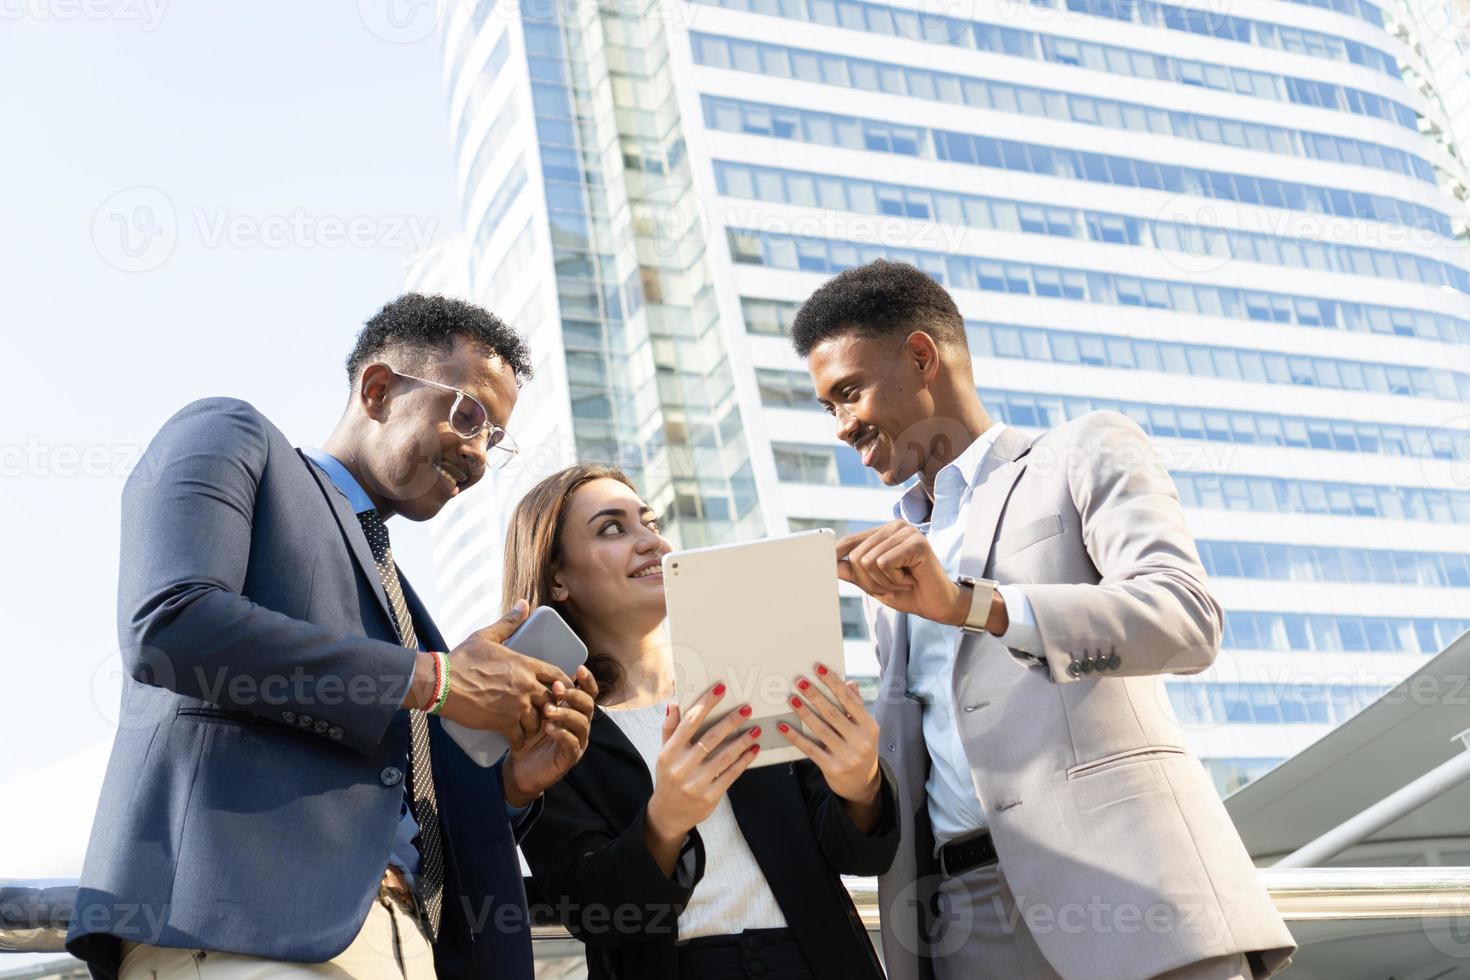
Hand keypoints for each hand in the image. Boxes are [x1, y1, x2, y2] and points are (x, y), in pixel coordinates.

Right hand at [438, 601, 573, 747]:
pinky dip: (521, 741)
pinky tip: (518, 741)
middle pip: (552, 700)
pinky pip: (521, 736)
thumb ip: (508, 622)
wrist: (441, 683)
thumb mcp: (487, 636)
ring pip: (539, 721)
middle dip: (551, 706)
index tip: (560, 689)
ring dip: (537, 726)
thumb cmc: (462, 659)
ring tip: (530, 726)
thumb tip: (523, 604)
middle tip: (544, 710)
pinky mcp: (504, 723)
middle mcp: (526, 686)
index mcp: (526, 664)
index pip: (558, 675)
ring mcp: (517, 706)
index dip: (563, 683)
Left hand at [501, 668, 597, 807]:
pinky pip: (572, 743)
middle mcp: (580, 725)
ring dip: (566, 713)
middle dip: (574, 695)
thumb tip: (543, 672)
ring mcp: (577, 742)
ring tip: (548, 710)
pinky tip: (549, 728)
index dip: (588, 680)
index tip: (579, 668)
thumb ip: (544, 696)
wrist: (520, 768)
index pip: (588, 693)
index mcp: (574, 711)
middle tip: (557, 689)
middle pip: (589, 705)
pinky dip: (562, 734)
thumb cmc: (529, 737)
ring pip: (582, 723)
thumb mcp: (536, 713)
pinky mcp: (570, 758)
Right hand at [643, 683, 760, 872]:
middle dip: (731, 721)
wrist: (668, 814)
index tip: (720, 689)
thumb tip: (674, 704)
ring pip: (725, 756)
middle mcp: (681, 767)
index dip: (706, 704)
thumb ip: (670, 729)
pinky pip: (731, 774)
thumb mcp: (664, 753)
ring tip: (756, 729)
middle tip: (747, 709)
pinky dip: (744, 761)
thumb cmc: (669, 776)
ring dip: (742, 741)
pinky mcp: (710, 796)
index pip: (689, 722)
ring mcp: (696, 783)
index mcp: (669, 752)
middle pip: (711, 738)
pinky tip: (753, 749)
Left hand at [777, 664, 882, 830]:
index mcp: (869, 726)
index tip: (819, 668)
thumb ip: (856, 706)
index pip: (849, 700)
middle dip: (815, 695)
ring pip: (820, 730)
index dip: (833, 683)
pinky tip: (784, 726)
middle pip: (833, 713)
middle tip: (799, 681)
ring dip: (804, 713)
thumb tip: (849, 683)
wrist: (863, 783)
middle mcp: (860, 741)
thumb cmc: (860, 747)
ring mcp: (847, 756)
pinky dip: (796, 737)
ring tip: (791, 699)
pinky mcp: (832, 768)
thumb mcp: (864, 728)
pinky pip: (810, 749)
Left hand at [835, 521, 969, 626]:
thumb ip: (853, 571)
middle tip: (891, 585)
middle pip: (857, 555)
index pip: (851, 540)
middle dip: (869, 580)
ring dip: (884, 582)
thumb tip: (830, 563)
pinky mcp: (916, 542)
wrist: (939, 605)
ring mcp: (907, 532)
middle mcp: (895, 527)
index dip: (836, 553)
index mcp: (884, 533)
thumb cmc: (909, 592)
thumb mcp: (874, 583)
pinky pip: (884, 563)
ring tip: (902, 582)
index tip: (822, 561)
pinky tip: (910, 579)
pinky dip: (894, 580)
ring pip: (869, 561)